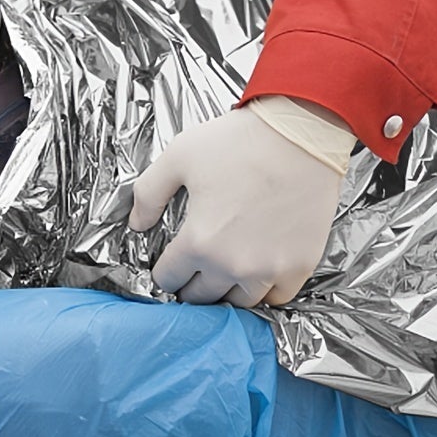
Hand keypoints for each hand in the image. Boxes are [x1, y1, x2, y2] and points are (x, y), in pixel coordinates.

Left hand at [128, 104, 346, 307]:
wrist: (300, 133)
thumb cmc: (241, 141)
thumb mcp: (179, 155)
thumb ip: (148, 193)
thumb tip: (136, 224)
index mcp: (198, 241)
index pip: (168, 279)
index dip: (165, 269)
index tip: (171, 260)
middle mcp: (232, 265)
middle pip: (200, 297)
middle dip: (191, 283)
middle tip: (194, 267)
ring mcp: (268, 269)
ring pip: (238, 303)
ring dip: (227, 289)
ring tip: (225, 270)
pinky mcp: (299, 266)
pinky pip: (277, 298)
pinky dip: (265, 290)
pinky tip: (259, 270)